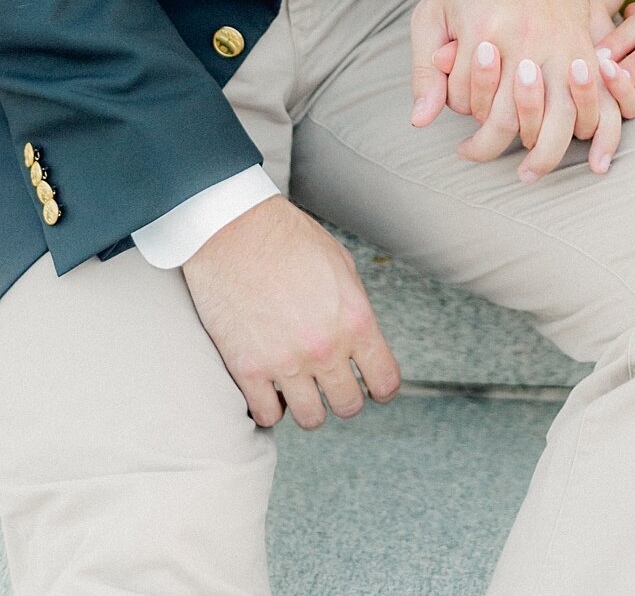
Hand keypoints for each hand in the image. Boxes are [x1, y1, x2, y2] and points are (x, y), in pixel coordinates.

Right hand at [182, 196, 399, 429]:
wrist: (233, 230)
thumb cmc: (286, 239)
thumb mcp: (340, 265)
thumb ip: (353, 308)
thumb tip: (359, 337)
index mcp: (354, 319)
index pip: (385, 380)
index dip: (382, 388)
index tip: (375, 386)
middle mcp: (324, 347)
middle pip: (348, 405)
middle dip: (343, 396)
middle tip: (332, 383)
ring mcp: (285, 362)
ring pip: (311, 418)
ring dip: (309, 405)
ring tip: (301, 387)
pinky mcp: (247, 369)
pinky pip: (268, 416)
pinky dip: (271, 407)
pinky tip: (271, 388)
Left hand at [409, 0, 634, 180]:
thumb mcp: (433, 12)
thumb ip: (425, 68)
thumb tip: (421, 120)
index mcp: (483, 31)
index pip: (465, 98)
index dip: (456, 105)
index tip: (452, 98)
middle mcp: (524, 41)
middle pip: (508, 118)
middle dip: (487, 144)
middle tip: (471, 152)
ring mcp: (559, 45)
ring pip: (557, 121)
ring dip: (542, 154)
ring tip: (527, 172)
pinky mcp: (584, 48)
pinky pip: (595, 101)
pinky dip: (593, 133)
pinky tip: (585, 153)